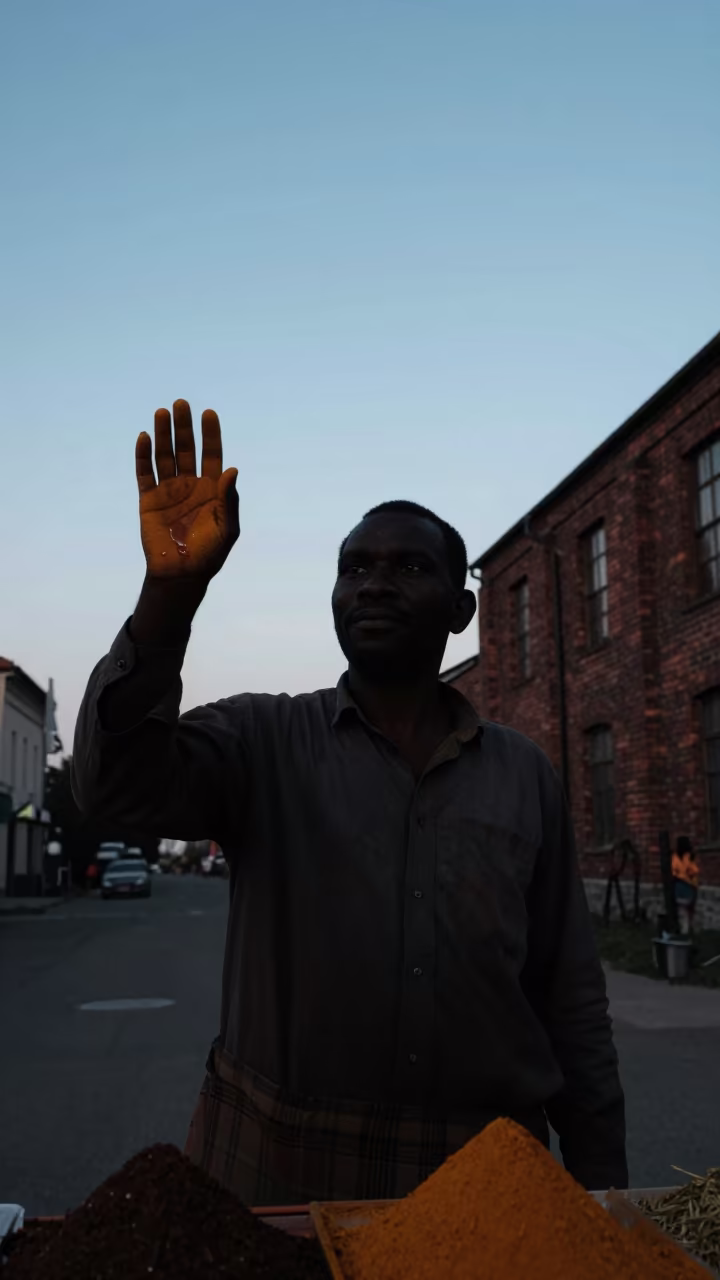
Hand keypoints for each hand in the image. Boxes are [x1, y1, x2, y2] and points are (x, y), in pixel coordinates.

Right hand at [136, 400, 238, 580]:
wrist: (180, 574)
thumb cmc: (209, 554)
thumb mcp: (227, 528)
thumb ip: (230, 499)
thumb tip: (232, 469)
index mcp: (212, 489)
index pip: (211, 454)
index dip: (210, 434)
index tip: (208, 413)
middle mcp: (190, 485)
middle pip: (186, 449)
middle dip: (184, 427)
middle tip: (181, 403)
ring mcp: (168, 491)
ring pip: (164, 456)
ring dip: (163, 434)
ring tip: (162, 412)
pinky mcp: (148, 499)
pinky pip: (144, 473)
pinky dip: (143, 455)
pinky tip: (145, 437)